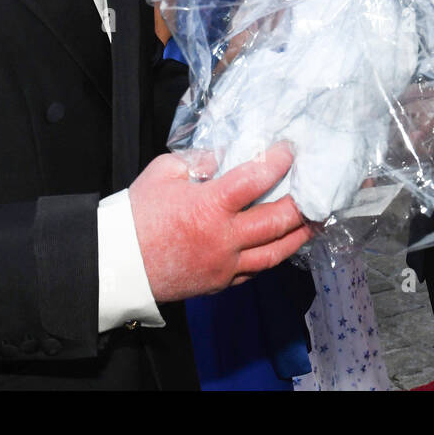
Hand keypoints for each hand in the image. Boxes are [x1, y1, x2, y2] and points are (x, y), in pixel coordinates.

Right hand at [128, 143, 313, 302]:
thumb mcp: (165, 172)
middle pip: (277, 221)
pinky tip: (282, 245)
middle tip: (317, 191)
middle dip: (302, 205)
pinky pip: (255, 272)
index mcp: (209, 206)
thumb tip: (227, 156)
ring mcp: (224, 266)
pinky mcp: (220, 283)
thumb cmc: (136, 214)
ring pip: (275, 253)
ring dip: (299, 236)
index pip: (256, 179)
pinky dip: (272, 257)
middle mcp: (223, 238)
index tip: (289, 150)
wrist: (116, 264)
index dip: (278, 162)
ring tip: (315, 222)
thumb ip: (200, 161)